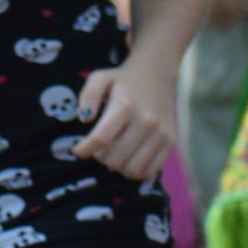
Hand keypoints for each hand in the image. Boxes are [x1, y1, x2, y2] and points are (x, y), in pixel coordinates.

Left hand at [74, 64, 176, 181]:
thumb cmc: (122, 80)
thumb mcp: (100, 78)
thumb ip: (88, 95)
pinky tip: (127, 159)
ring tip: (112, 153)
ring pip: (132, 169)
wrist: (158, 75)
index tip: (77, 151)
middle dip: (99, 157)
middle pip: (115, 158)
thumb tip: (84, 119)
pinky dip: (134, 171)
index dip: (84, 149)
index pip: (101, 138)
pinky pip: (149, 171)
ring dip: (116, 166)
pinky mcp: (170, 142)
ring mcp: (161, 133)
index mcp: (125, 106)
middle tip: (97, 148)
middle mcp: (146, 121)